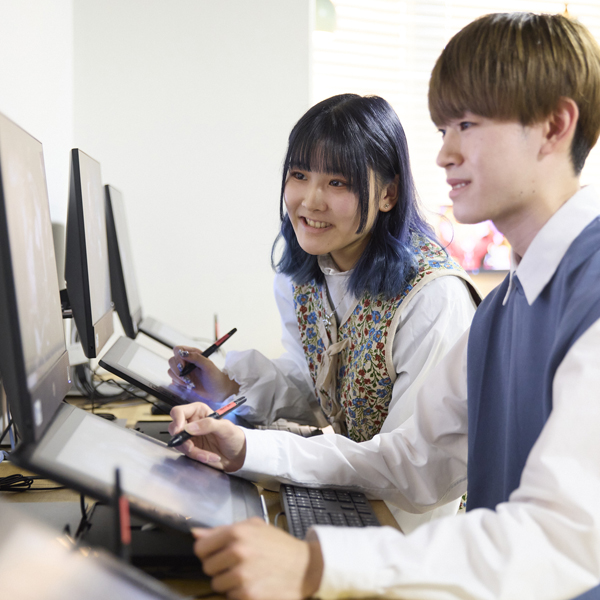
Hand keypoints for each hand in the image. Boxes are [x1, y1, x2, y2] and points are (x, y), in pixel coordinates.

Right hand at [168, 345, 239, 401]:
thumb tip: (183, 353)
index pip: (178, 350)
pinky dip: (178, 382)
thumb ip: (196, 358)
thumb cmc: (215, 377)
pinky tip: (187, 385)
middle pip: (172, 360)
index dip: (178, 358)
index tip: (183, 367)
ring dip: (178, 378)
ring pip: (170, 370)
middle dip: (177, 370)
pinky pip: (173, 379)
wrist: (218, 391)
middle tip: (186, 377)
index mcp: (194, 354)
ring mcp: (184, 370)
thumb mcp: (208, 366)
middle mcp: (187, 361)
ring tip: (189, 382)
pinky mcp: (182, 379)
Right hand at [169, 402, 246, 471]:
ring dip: (193, 451)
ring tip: (208, 454)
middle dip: (183, 440)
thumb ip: (209, 424)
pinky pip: (186, 454)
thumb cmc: (234, 437)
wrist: (238, 456)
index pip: (179, 411)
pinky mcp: (191, 449)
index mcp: (199, 412)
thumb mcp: (226, 428)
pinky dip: (197, 457)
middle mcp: (192, 423)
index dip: (177, 420)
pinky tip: (209, 457)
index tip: (180, 430)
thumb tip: (190, 428)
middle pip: (174, 428)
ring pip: (179, 443)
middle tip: (192, 447)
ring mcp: (190, 437)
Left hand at [192, 518, 322, 599]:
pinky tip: (254, 585)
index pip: (201, 548)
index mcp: (237, 532)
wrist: (305, 567)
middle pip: (207, 568)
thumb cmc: (278, 546)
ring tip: (248, 574)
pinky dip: (240, 594)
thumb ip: (222, 530)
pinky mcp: (249, 595)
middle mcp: (238, 552)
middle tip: (238, 564)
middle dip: (220, 568)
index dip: (208, 552)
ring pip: (217, 585)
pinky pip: (230, 597)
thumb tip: (196, 533)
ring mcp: (242, 576)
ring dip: (229, 583)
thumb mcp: (254, 528)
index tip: (218, 554)